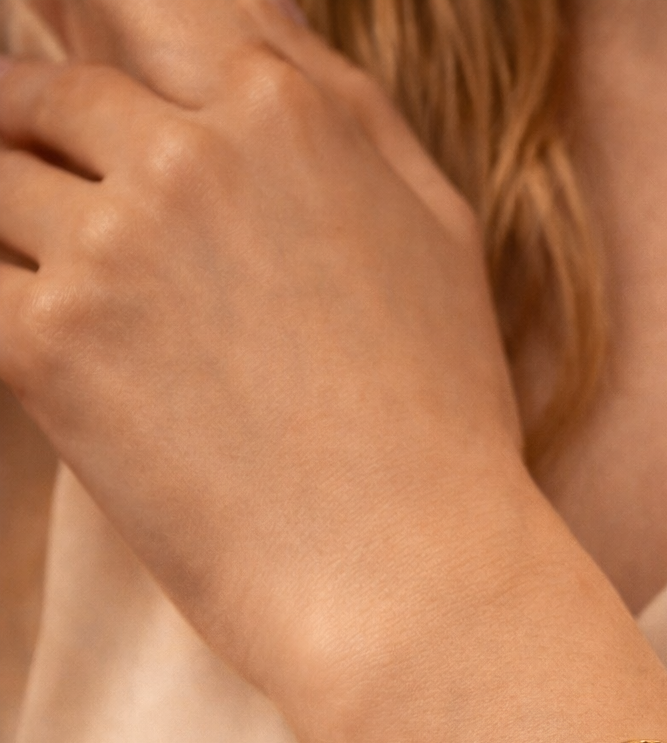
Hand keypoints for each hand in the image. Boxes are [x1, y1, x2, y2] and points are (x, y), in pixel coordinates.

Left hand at [0, 7, 522, 695]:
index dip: (100, 37)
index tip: (81, 103)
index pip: (147, 8)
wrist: (405, 579)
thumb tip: (269, 36)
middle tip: (32, 175)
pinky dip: (1, 309)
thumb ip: (345, 116)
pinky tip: (49, 358)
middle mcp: (187, 155)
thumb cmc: (440, 425)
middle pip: (48, 95)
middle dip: (29, 129)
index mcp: (285, 112)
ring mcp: (110, 248)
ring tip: (71, 301)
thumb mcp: (433, 233)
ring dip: (12, 230)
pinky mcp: (47, 347)